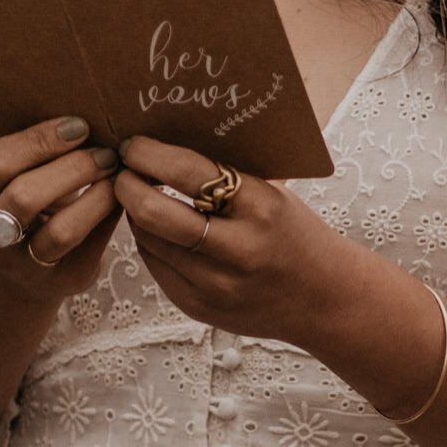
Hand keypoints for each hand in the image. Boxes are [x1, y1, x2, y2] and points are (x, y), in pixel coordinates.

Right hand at [0, 116, 120, 298]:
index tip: (77, 126)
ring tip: (116, 173)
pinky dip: (110, 215)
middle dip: (71, 168)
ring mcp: (23, 266)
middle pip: (24, 197)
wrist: (17, 275)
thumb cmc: (22, 206)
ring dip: (97, 195)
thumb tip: (84, 104)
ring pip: (60, 231)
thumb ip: (29, 153)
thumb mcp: (8, 181)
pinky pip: (91, 246)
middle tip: (105, 150)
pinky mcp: (61, 281)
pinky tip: (122, 194)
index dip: (36, 142)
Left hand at [114, 135, 369, 348]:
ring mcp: (216, 285)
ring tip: (136, 195)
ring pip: (148, 241)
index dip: (150, 155)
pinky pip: (156, 267)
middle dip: (127, 186)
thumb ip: (228, 174)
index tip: (133, 144)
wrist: (325, 299)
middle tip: (121, 170)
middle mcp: (238, 249)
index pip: (189, 172)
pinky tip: (156, 229)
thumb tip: (168, 138)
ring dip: (135, 214)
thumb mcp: (274, 195)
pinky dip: (149, 243)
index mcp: (261, 207)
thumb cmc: (295, 234)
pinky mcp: (199, 308)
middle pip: (156, 213)